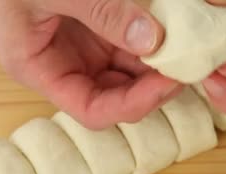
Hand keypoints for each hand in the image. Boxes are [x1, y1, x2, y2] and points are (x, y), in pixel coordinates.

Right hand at [0, 0, 180, 129]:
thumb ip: (102, 12)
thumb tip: (153, 39)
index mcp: (38, 69)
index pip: (91, 109)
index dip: (131, 106)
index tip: (167, 85)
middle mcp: (62, 66)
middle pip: (114, 96)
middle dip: (151, 88)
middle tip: (187, 66)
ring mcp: (80, 48)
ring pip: (126, 73)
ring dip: (156, 67)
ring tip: (185, 51)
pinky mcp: (94, 29)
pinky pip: (128, 45)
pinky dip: (151, 42)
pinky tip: (172, 34)